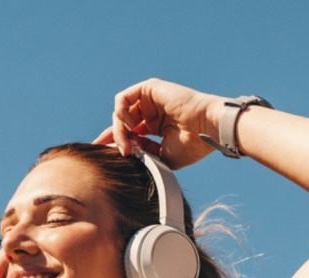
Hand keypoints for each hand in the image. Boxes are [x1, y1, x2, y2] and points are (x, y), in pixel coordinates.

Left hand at [93, 78, 223, 168]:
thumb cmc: (192, 146)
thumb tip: (123, 151)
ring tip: (128, 142)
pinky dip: (121, 113)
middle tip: (123, 152)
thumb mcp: (161, 157)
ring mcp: (150, 100)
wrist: (207, 130)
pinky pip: (122, 99)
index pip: (127, 133)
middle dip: (116, 138)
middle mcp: (151, 112)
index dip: (113, 142)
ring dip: (119, 129)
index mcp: (155, 127)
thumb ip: (141, 154)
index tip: (101, 155)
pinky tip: (131, 126)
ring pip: (120, 113)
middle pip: (120, 123)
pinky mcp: (149, 88)